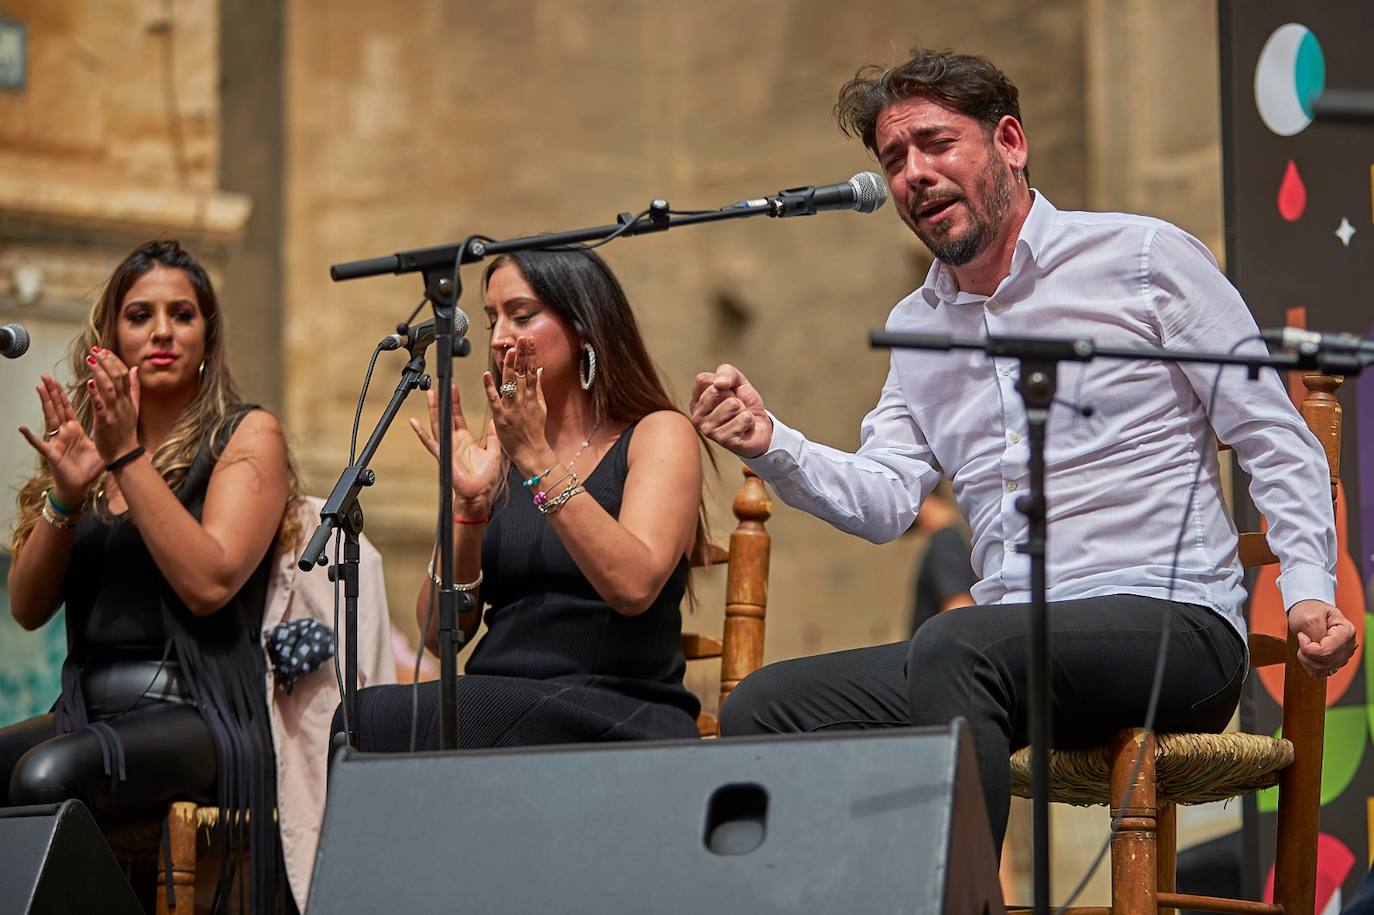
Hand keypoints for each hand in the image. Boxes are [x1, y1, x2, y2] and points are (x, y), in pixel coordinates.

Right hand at [18, 374, 103, 503]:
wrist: (81, 486)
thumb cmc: (88, 468)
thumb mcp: (99, 446)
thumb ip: (104, 432)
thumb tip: (115, 421)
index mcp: (75, 430)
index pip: (68, 408)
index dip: (62, 394)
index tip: (58, 380)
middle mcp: (64, 433)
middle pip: (57, 408)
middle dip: (52, 392)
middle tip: (45, 376)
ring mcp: (56, 442)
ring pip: (49, 419)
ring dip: (45, 404)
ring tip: (38, 389)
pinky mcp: (52, 453)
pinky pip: (40, 445)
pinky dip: (31, 437)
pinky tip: (22, 429)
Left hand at [85, 347, 140, 462]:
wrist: (124, 454)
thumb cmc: (125, 433)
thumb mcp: (133, 408)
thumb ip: (134, 388)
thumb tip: (134, 370)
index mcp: (129, 399)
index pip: (124, 374)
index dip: (114, 360)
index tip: (104, 350)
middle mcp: (124, 403)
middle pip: (117, 377)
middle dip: (106, 362)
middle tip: (95, 350)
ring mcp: (115, 411)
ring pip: (109, 387)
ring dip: (99, 372)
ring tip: (90, 360)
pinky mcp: (105, 421)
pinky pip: (101, 405)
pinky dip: (96, 393)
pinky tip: (89, 383)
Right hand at [409, 384, 502, 517]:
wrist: (480, 494)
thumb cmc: (486, 477)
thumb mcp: (494, 450)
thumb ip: (493, 435)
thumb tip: (495, 419)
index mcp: (465, 440)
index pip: (458, 416)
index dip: (455, 402)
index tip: (453, 388)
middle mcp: (454, 442)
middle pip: (445, 417)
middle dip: (442, 401)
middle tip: (437, 386)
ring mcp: (447, 448)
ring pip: (438, 425)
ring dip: (433, 410)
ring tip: (429, 395)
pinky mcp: (444, 456)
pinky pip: (431, 443)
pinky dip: (422, 433)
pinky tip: (414, 423)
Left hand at [482, 336, 552, 472]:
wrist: (531, 451)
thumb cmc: (535, 431)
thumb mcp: (541, 406)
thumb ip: (538, 387)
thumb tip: (539, 370)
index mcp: (533, 396)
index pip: (532, 370)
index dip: (531, 354)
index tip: (530, 341)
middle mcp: (524, 399)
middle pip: (522, 373)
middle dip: (522, 354)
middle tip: (521, 339)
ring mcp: (512, 407)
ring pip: (511, 383)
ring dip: (510, 366)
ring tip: (510, 350)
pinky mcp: (502, 417)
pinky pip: (495, 400)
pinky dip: (490, 387)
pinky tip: (487, 375)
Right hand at [690, 363, 772, 457]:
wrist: (759, 428)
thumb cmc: (744, 404)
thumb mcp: (737, 381)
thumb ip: (726, 372)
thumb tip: (720, 383)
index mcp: (695, 402)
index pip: (703, 380)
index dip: (722, 381)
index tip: (727, 392)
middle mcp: (697, 417)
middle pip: (717, 391)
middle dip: (734, 396)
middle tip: (736, 407)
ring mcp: (708, 430)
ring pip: (732, 405)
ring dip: (743, 409)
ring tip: (739, 417)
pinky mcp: (723, 440)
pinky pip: (743, 418)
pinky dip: (749, 420)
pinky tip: (744, 427)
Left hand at [1287, 599, 1357, 678]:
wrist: (1308, 611)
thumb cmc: (1309, 610)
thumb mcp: (1309, 616)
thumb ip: (1315, 633)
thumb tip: (1317, 648)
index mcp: (1346, 631)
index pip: (1326, 651)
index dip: (1308, 647)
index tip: (1301, 635)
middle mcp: (1349, 645)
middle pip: (1324, 662)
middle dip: (1306, 654)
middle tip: (1301, 640)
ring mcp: (1343, 655)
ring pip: (1322, 670)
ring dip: (1306, 660)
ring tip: (1304, 645)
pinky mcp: (1335, 662)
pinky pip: (1320, 673)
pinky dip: (1309, 665)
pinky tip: (1307, 653)